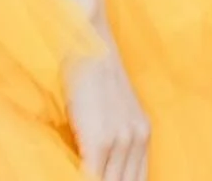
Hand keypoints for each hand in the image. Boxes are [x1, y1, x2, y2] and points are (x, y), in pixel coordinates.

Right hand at [66, 37, 151, 180]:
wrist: (89, 45)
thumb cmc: (93, 76)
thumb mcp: (113, 111)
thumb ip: (115, 142)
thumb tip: (103, 168)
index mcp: (142, 133)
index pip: (139, 180)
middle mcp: (137, 138)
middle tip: (98, 178)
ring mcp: (121, 140)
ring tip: (79, 180)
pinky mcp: (100, 141)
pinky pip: (92, 179)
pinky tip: (69, 178)